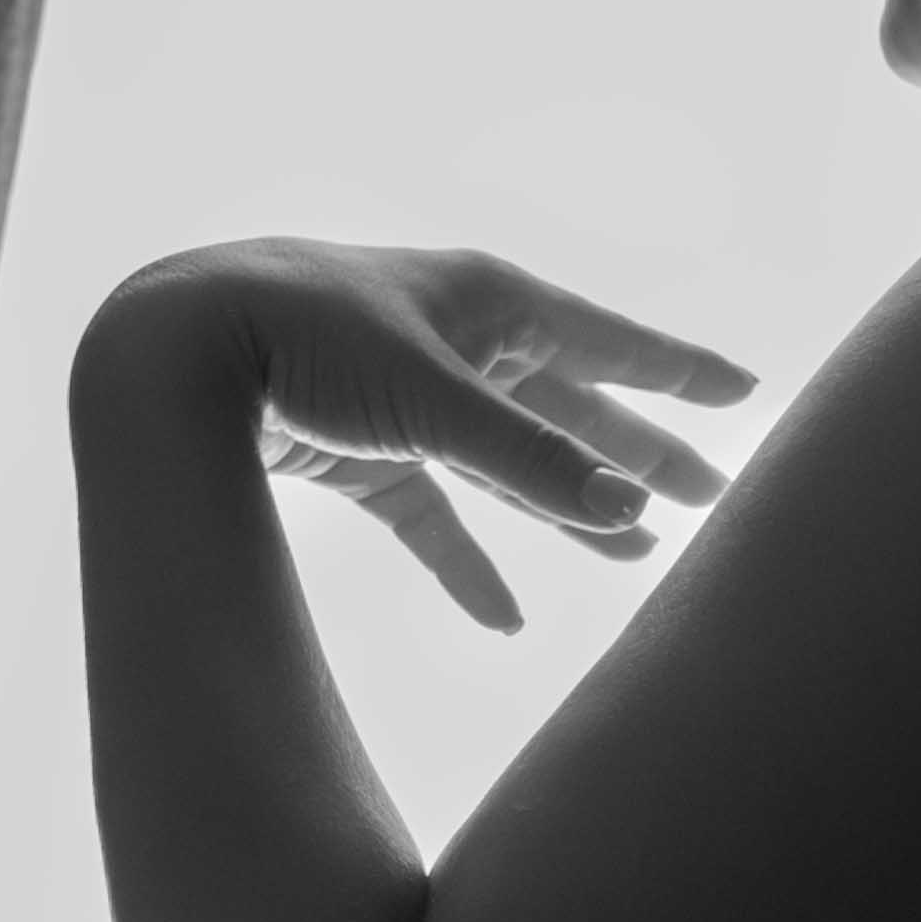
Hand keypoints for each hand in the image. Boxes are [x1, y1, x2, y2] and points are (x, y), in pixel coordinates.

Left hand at [105, 242, 753, 633]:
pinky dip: (466, 562)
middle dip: (639, 453)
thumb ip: (532, 461)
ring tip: (635, 556)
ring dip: (567, 510)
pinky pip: (430, 514)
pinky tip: (503, 619)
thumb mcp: (435, 398)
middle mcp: (456, 343)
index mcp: (490, 302)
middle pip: (570, 409)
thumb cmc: (307, 338)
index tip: (748, 395)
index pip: (612, 344)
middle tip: (715, 495)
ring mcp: (404, 397)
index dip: (679, 375)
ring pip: (508, 463)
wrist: (172, 344)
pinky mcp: (354, 450)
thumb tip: (633, 512)